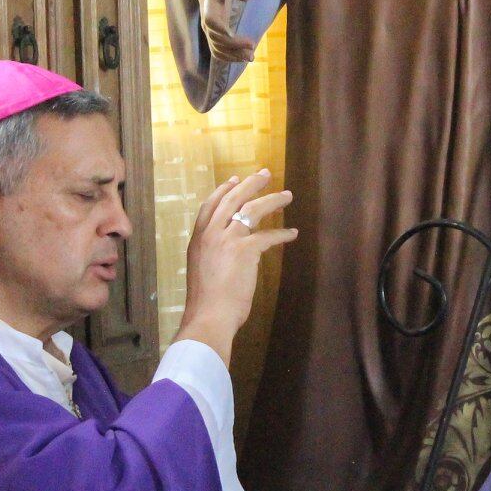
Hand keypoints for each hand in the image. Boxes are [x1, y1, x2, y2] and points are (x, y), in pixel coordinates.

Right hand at [175, 169, 296, 365]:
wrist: (209, 316)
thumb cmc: (207, 303)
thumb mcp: (203, 272)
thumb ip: (214, 257)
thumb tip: (231, 254)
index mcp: (198, 240)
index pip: (210, 206)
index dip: (223, 191)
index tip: (234, 179)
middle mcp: (210, 235)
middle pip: (231, 199)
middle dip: (250, 184)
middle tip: (265, 173)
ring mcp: (226, 240)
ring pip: (252, 209)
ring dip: (272, 199)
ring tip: (287, 195)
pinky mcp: (245, 250)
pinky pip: (268, 235)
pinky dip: (283, 233)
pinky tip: (292, 233)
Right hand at [187, 0, 257, 66]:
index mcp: (209, 2)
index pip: (210, 20)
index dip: (220, 30)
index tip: (234, 34)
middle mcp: (207, 17)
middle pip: (214, 38)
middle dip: (232, 46)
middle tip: (253, 46)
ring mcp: (209, 25)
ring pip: (215, 47)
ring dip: (232, 55)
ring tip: (251, 57)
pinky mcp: (214, 29)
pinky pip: (217, 48)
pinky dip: (229, 56)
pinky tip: (244, 57)